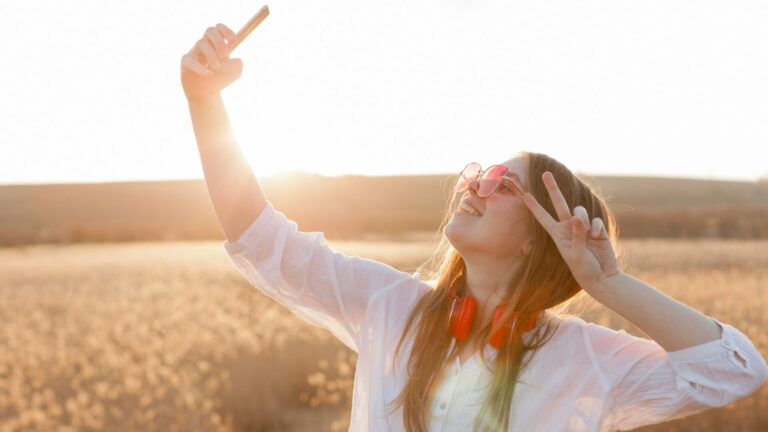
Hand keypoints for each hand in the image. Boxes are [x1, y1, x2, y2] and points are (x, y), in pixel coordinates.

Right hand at [181, 24, 242, 100]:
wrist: (207, 95)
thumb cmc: (219, 80)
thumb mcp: (234, 72)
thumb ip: (237, 63)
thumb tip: (235, 59)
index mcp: (216, 44)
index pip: (219, 28)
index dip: (226, 31)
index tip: (234, 40)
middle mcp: (204, 45)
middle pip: (209, 30)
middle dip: (218, 41)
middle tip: (224, 55)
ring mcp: (193, 52)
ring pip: (201, 43)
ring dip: (211, 55)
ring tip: (217, 68)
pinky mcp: (185, 63)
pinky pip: (190, 59)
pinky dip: (200, 67)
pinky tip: (208, 74)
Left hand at [521, 171, 620, 294]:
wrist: (602, 276)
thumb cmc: (584, 269)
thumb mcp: (576, 254)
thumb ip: (576, 235)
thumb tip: (578, 217)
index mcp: (557, 234)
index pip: (543, 217)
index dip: (534, 206)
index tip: (524, 195)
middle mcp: (568, 227)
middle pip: (559, 203)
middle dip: (552, 188)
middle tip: (546, 173)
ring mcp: (582, 227)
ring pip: (579, 211)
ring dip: (583, 219)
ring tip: (588, 234)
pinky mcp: (596, 228)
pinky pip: (595, 220)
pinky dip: (596, 227)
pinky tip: (597, 237)